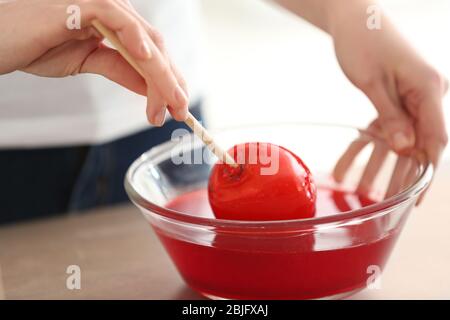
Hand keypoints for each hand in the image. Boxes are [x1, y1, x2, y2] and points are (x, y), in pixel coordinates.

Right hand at [0, 0, 188, 125]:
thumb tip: (151, 89)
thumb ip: (121, 71)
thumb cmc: (36, 46)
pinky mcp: (83, 3)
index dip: (168, 80)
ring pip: (144, 40)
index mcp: (116, 24)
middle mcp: (114, 11)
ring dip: (161, 74)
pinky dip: (135, 39)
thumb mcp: (88, 63)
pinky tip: (146, 60)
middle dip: (171, 83)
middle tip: (180, 112)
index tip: (177, 107)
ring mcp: (101, 4)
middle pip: (155, 48)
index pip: (152, 53)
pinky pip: (117, 19)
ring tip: (170, 102)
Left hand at [329, 3, 447, 202]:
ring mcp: (407, 98)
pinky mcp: (390, 99)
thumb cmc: (364, 42)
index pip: (434, 138)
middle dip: (401, 174)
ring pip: (397, 141)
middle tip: (390, 203)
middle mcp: (423, 96)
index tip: (416, 197)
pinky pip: (380, 129)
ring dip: (379, 166)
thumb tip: (407, 149)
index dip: (426, 171)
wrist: (354, 18)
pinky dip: (364, 148)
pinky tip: (346, 168)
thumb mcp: (373, 82)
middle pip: (417, 144)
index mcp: (427, 89)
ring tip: (361, 190)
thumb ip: (392, 116)